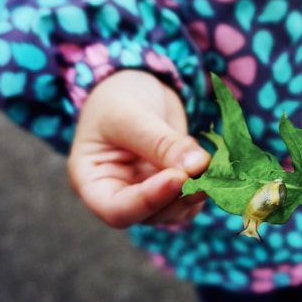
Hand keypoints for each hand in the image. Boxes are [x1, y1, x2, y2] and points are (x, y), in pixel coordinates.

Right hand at [67, 70, 210, 227]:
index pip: (117, 210)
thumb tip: (197, 167)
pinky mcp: (173, 189)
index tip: (178, 178)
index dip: (149, 201)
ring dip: (198, 192)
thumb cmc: (119, 97)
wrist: (138, 86)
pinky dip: (206, 185)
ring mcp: (148, 195)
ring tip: (209, 160)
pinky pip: (192, 200)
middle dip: (181, 195)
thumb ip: (161, 143)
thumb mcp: (132, 116)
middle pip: (151, 215)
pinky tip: (207, 160)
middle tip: (206, 169)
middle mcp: (120, 195)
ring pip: (176, 211)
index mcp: (92, 182)